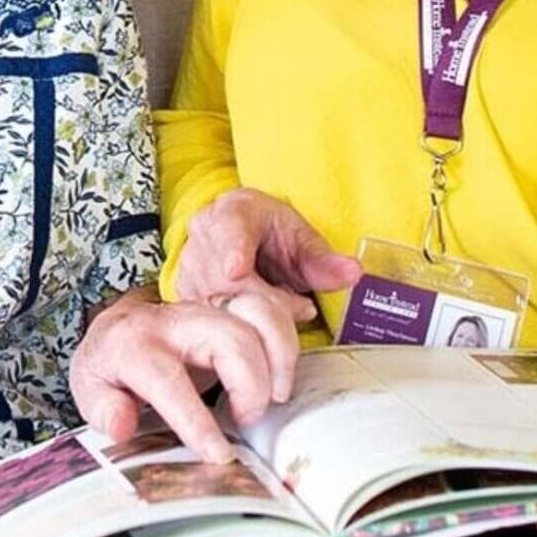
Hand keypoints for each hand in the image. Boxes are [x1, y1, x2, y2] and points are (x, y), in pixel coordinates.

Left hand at [70, 288, 304, 462]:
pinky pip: (269, 306)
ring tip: (276, 395)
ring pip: (257, 312)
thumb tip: (123, 424)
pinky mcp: (228, 306)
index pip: (168, 379)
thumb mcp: (89, 389)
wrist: (119, 325)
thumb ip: (103, 408)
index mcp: (134, 344)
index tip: (219, 455)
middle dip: (250, 384)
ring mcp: (206, 306)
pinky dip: (286, 335)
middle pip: (228, 337)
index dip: (196, 420)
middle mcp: (174, 319)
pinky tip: (284, 367)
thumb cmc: (109, 365)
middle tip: (248, 420)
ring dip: (278, 354)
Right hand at [176, 187, 360, 319]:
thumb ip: (324, 260)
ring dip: (253, 316)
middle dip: (266, 301)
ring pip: (216, 302)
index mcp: (233, 210)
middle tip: (301, 307)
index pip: (230, 229)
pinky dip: (236, 326)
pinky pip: (208, 319)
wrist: (245, 238)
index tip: (236, 270)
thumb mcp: (302, 239)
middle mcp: (204, 233)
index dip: (233, 251)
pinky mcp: (184, 293)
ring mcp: (189, 264)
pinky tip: (255, 319)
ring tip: (281, 306)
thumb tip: (353, 272)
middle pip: (226, 279)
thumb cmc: (273, 235)